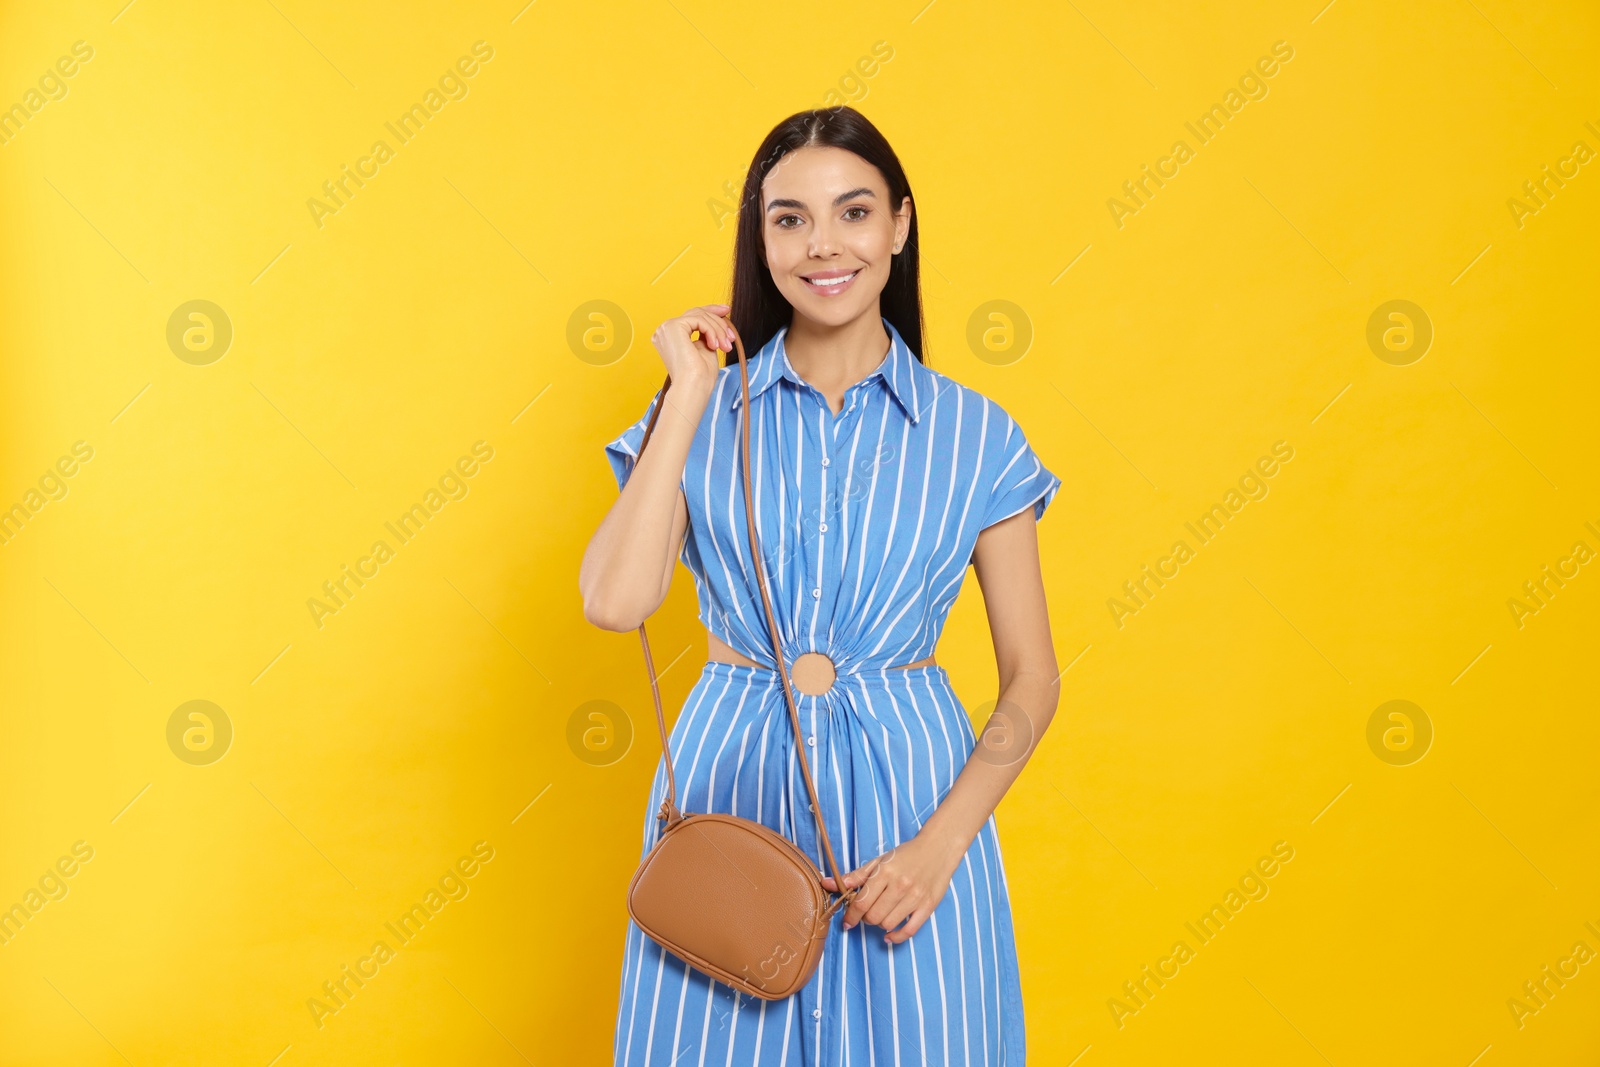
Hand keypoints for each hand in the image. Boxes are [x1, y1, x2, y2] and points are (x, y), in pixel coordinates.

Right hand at [650, 304, 738, 388]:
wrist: (693, 387)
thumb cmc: (700, 377)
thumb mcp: (705, 348)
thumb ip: (707, 333)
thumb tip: (717, 319)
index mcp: (670, 336)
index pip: (691, 316)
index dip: (710, 311)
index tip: (726, 311)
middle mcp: (665, 330)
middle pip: (696, 313)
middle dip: (718, 321)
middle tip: (731, 336)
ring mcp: (667, 327)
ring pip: (700, 316)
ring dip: (718, 330)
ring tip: (726, 346)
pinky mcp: (673, 326)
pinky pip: (699, 320)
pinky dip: (712, 331)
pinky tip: (715, 345)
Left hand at [820, 829, 965, 944]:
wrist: (938, 848)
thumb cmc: (906, 855)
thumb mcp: (879, 861)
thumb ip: (855, 876)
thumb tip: (826, 883)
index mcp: (885, 872)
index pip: (861, 903)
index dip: (850, 916)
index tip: (847, 922)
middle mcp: (900, 885)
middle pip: (873, 916)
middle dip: (865, 919)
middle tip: (867, 913)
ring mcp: (915, 897)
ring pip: (888, 924)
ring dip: (880, 924)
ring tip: (881, 915)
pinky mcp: (928, 906)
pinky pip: (909, 930)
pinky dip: (896, 937)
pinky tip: (889, 935)